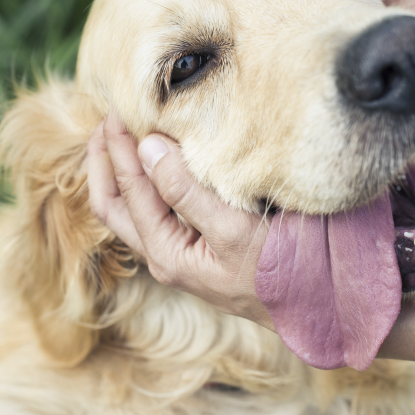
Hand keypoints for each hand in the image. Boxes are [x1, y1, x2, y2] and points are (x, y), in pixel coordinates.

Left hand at [87, 111, 272, 328]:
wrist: (312, 305)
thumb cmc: (277, 272)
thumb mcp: (233, 231)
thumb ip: (187, 192)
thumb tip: (148, 147)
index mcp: (166, 253)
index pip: (130, 191)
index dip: (119, 150)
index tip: (117, 109)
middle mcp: (165, 254)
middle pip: (114, 205)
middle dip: (103, 163)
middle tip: (105, 120)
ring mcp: (180, 253)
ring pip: (132, 210)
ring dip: (121, 173)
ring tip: (121, 137)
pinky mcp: (198, 246)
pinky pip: (157, 211)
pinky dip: (147, 183)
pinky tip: (159, 163)